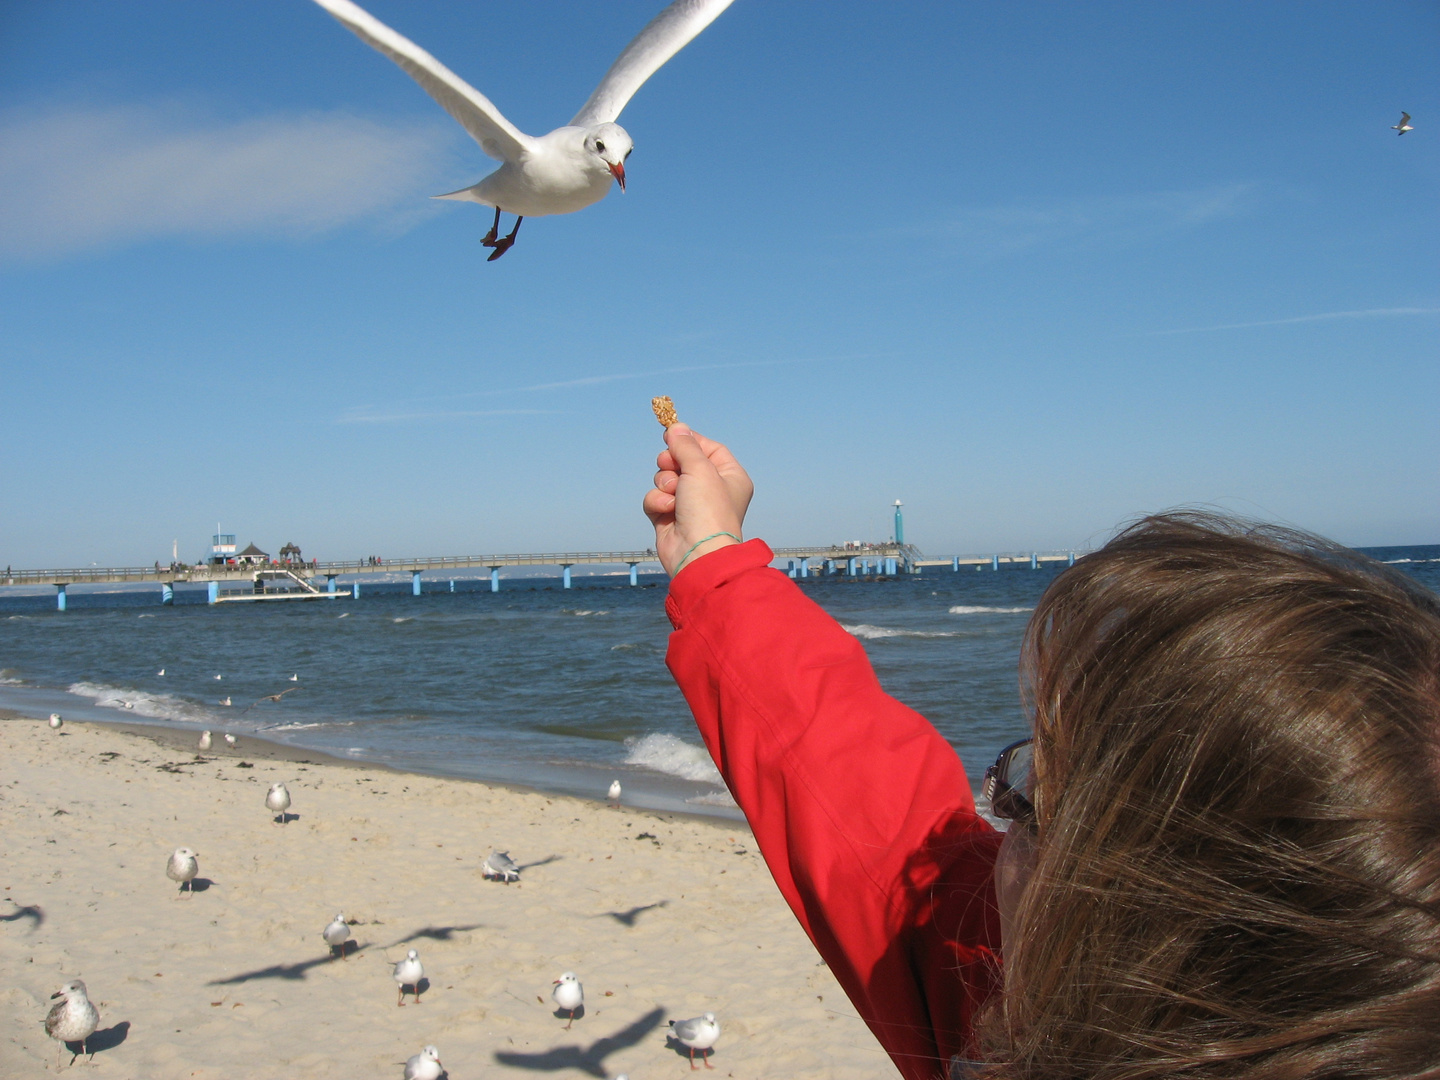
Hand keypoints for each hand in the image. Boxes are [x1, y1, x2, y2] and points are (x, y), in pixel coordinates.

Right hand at [643, 424, 753, 575]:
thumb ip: (685, 446)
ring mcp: (690, 504)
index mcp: (730, 477)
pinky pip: (656, 498)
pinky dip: (657, 502)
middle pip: (683, 460)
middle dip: (671, 462)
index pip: (710, 448)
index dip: (690, 440)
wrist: (696, 554)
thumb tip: (676, 427)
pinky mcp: (670, 517)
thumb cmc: (708, 511)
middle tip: (671, 465)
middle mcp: (712, 490)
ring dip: (665, 483)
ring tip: (674, 495)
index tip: (672, 434)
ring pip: (665, 478)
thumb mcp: (700, 468)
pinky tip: (667, 512)